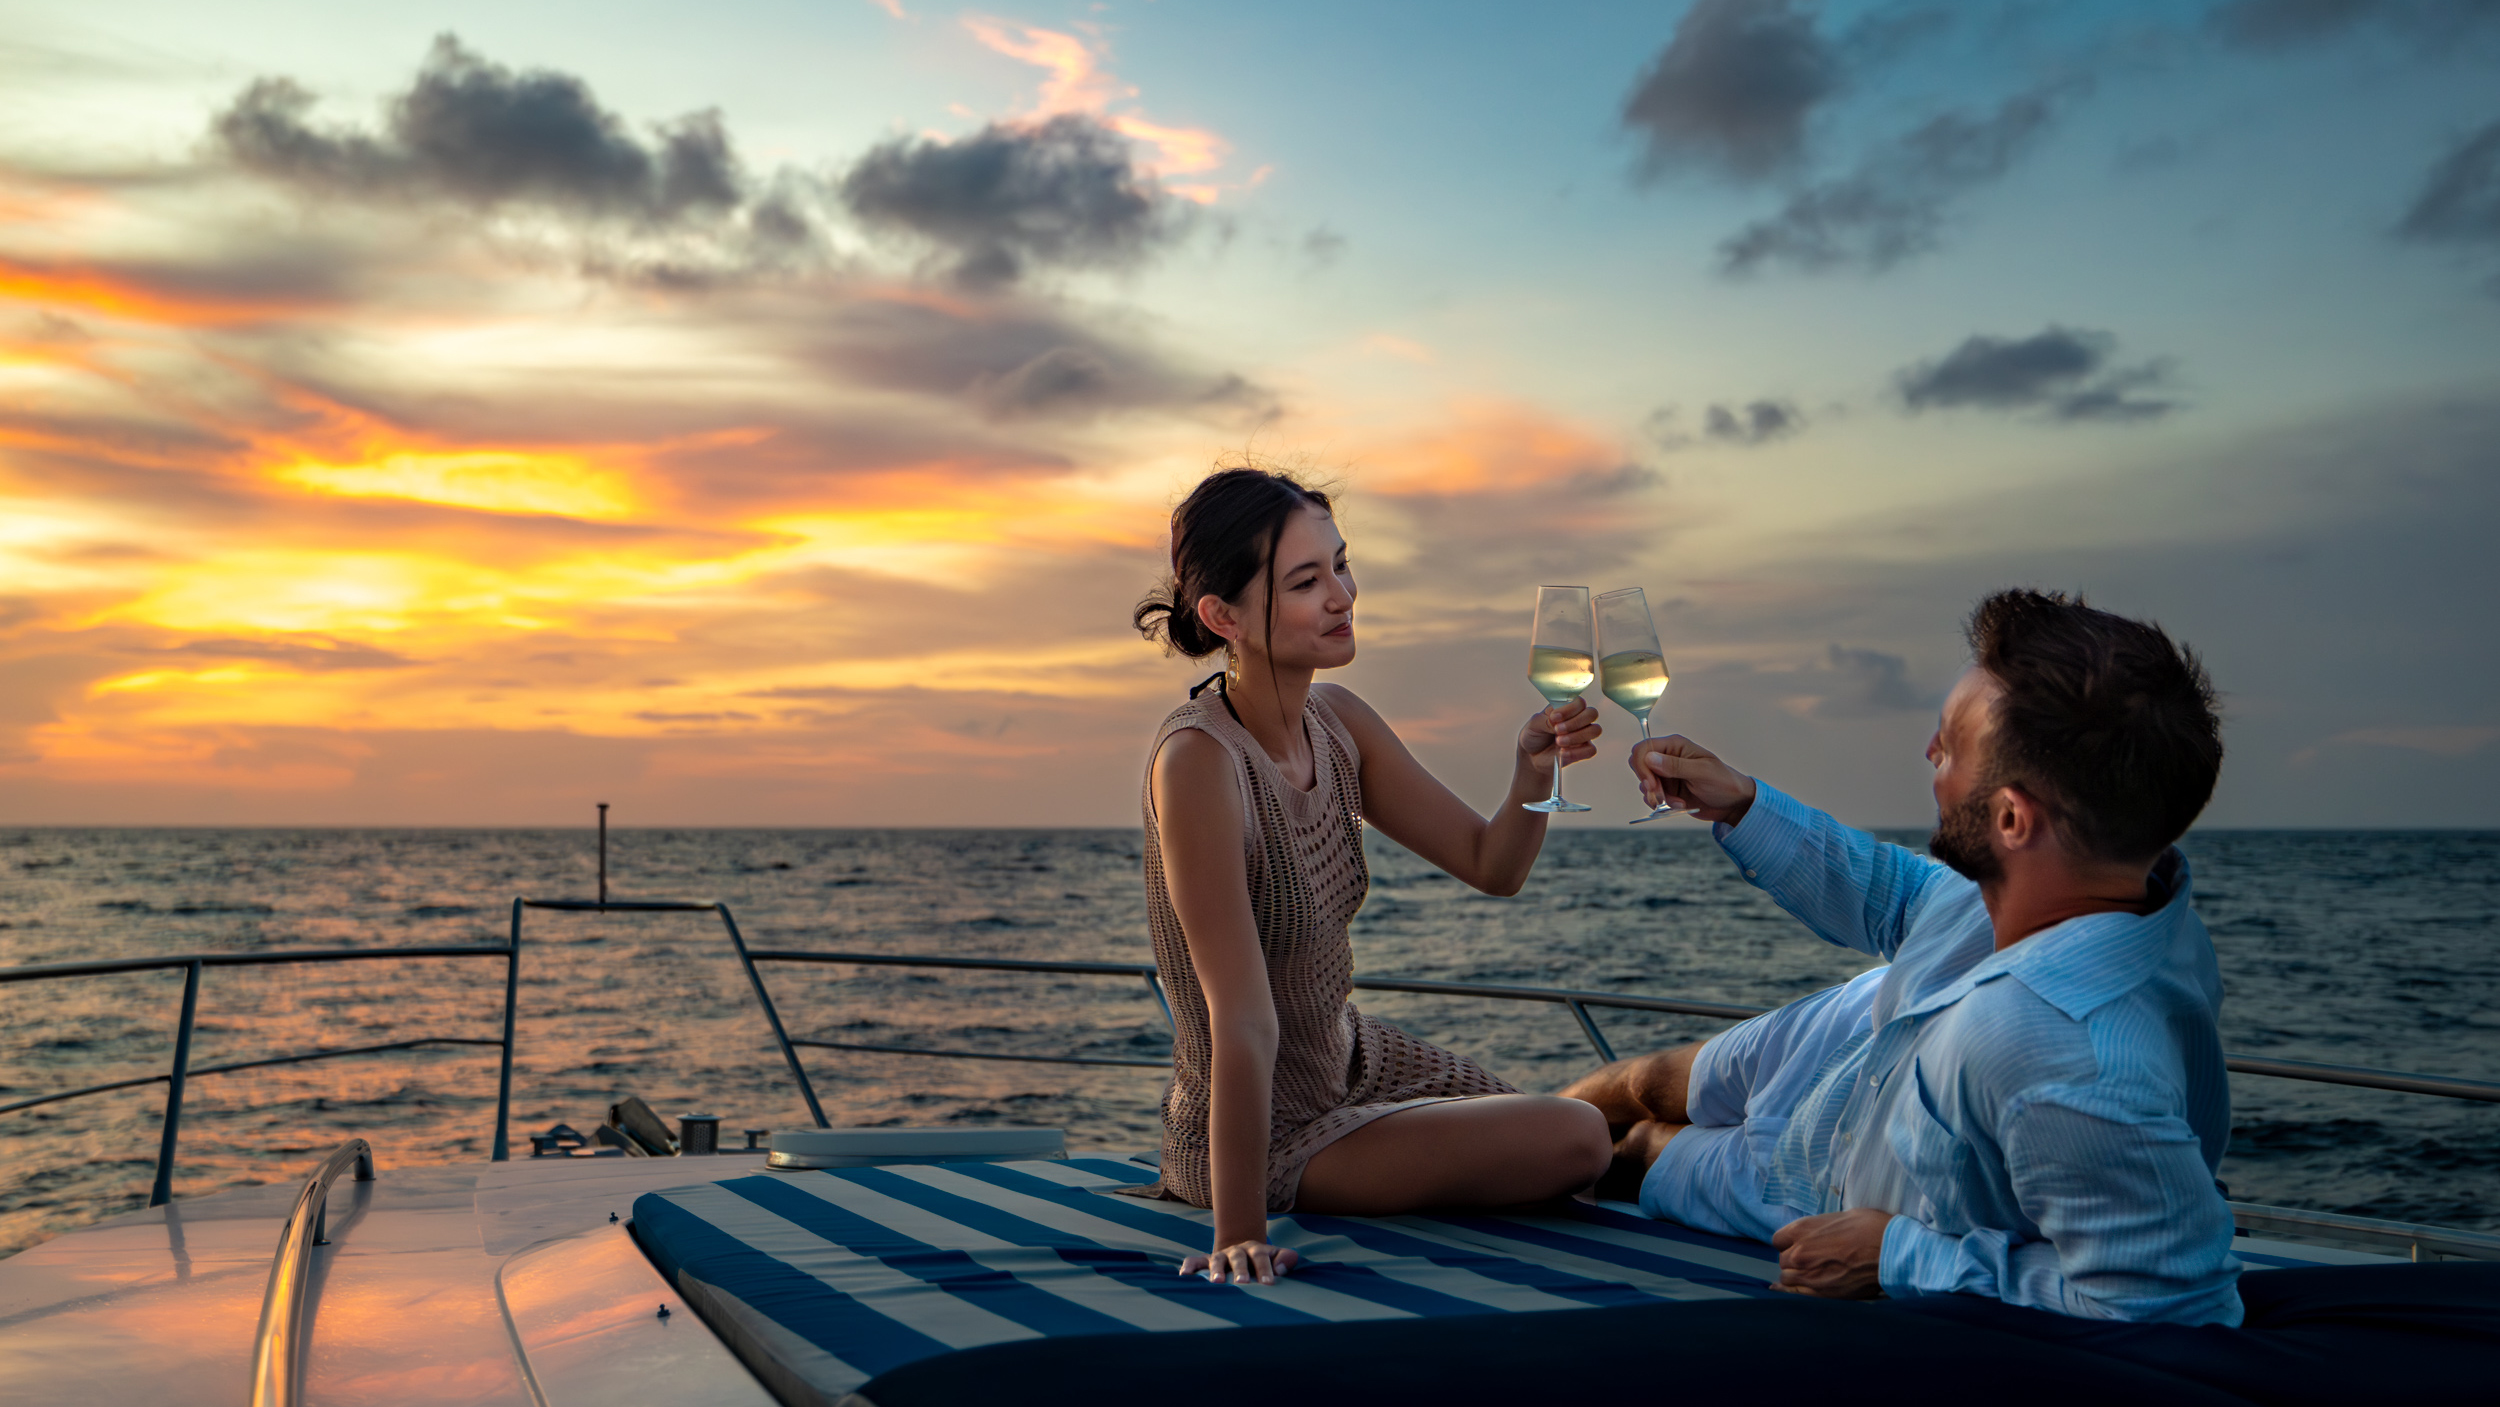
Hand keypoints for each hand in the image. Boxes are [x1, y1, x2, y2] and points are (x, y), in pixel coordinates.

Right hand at [1180, 1239, 1299, 1285]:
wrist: (1242, 1252)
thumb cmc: (1264, 1262)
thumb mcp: (1276, 1257)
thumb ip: (1285, 1259)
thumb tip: (1281, 1268)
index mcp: (1255, 1249)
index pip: (1261, 1256)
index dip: (1265, 1269)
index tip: (1269, 1284)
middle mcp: (1236, 1250)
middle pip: (1238, 1257)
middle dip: (1240, 1270)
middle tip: (1243, 1283)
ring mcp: (1220, 1255)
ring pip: (1216, 1260)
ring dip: (1216, 1270)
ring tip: (1216, 1283)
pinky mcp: (1205, 1261)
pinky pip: (1194, 1261)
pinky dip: (1189, 1267)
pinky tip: (1184, 1276)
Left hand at [1522, 699, 1601, 777]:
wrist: (1532, 757)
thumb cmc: (1534, 735)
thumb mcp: (1534, 725)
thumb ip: (1545, 720)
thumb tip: (1557, 722)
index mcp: (1567, 708)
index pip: (1579, 702)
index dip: (1569, 709)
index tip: (1554, 718)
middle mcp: (1578, 719)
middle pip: (1592, 713)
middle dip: (1575, 722)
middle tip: (1557, 730)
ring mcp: (1583, 735)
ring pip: (1595, 730)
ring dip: (1577, 736)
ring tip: (1558, 742)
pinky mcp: (1584, 750)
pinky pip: (1591, 750)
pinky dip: (1577, 752)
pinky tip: (1562, 753)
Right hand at [1628, 733, 1755, 824]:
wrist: (1732, 804)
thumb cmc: (1724, 782)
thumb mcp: (1702, 772)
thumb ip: (1676, 765)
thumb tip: (1650, 758)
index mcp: (1676, 746)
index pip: (1644, 748)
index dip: (1642, 765)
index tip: (1650, 784)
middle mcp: (1668, 758)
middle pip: (1640, 765)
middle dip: (1647, 783)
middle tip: (1660, 796)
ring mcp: (1667, 774)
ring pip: (1644, 783)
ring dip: (1656, 796)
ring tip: (1676, 802)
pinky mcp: (1668, 789)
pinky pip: (1652, 796)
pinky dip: (1660, 804)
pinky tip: (1678, 805)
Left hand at [1769, 1208, 1890, 1298]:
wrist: (1891, 1252)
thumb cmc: (1870, 1229)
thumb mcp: (1840, 1217)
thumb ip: (1819, 1229)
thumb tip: (1817, 1235)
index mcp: (1802, 1230)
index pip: (1779, 1240)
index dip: (1789, 1243)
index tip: (1799, 1245)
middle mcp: (1799, 1253)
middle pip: (1783, 1261)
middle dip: (1794, 1261)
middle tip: (1812, 1261)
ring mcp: (1808, 1276)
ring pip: (1787, 1279)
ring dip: (1796, 1277)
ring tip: (1813, 1275)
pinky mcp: (1820, 1294)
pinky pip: (1795, 1295)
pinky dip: (1792, 1293)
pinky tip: (1790, 1292)